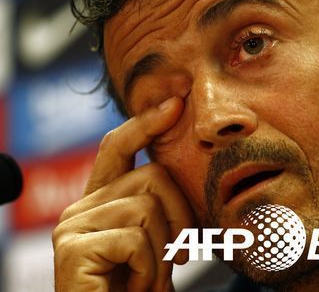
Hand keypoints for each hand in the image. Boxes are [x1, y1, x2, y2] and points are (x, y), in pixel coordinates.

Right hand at [52, 97, 193, 291]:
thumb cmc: (137, 290)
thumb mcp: (157, 242)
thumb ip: (162, 208)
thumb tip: (188, 168)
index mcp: (101, 202)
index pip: (118, 147)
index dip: (145, 124)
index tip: (175, 104)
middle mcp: (80, 208)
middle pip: (152, 176)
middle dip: (181, 216)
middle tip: (179, 258)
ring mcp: (73, 227)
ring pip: (148, 207)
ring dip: (164, 252)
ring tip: (149, 279)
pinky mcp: (72, 249)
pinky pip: (137, 239)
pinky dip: (149, 269)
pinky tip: (134, 287)